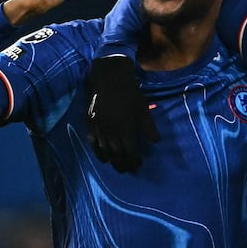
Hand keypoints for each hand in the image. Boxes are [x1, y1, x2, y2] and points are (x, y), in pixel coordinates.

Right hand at [86, 56, 159, 172]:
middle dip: (124, 164)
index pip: (131, 152)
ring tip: (118, 167)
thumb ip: (149, 126)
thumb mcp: (143, 108)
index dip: (134, 161)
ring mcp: (100, 128)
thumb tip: (156, 142)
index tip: (138, 164)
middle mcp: (112, 131)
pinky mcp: (90, 124)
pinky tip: (104, 158)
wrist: (109, 78)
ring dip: (112, 161)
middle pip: (118, 155)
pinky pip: (93, 143)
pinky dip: (98, 153)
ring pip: (105, 152)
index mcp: (127, 127)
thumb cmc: (130, 92)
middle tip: (128, 169)